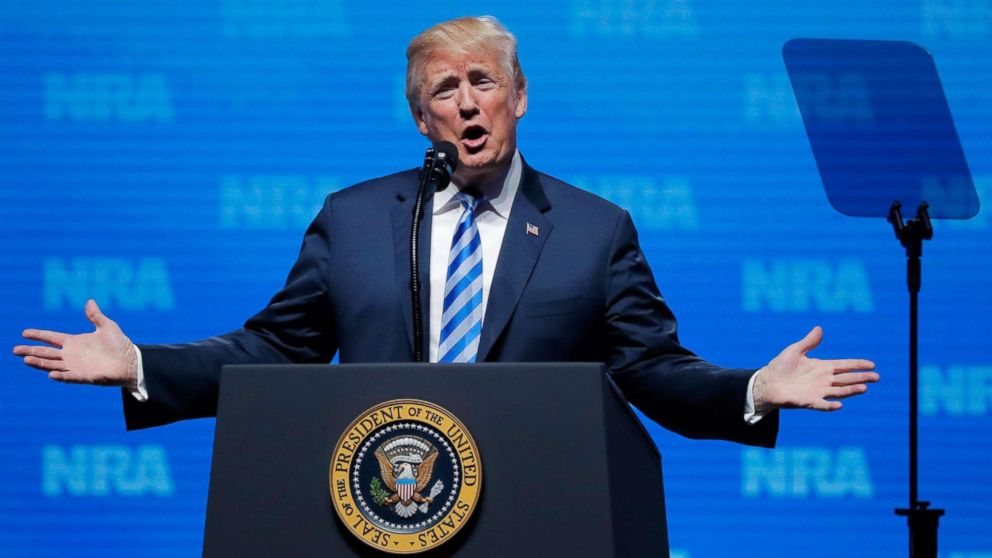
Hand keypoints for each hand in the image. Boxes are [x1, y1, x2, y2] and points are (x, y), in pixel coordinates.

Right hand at [13, 299, 137, 387]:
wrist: (131, 361)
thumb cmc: (120, 345)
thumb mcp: (107, 326)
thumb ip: (95, 316)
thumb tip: (89, 301)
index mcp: (74, 342)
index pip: (52, 338)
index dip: (39, 335)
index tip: (24, 332)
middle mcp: (72, 355)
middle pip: (47, 353)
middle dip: (31, 350)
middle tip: (15, 350)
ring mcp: (77, 366)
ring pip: (53, 365)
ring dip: (40, 363)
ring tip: (26, 359)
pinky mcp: (85, 376)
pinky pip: (70, 377)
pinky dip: (61, 375)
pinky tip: (51, 374)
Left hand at [753, 326, 877, 412]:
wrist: (767, 382)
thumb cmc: (780, 366)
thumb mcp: (795, 351)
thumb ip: (808, 342)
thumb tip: (819, 328)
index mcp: (822, 367)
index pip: (844, 365)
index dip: (857, 365)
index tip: (872, 365)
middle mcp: (823, 380)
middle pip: (846, 379)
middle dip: (861, 378)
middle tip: (876, 377)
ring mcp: (817, 391)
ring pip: (839, 391)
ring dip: (851, 391)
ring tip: (864, 388)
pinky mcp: (808, 401)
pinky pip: (822, 404)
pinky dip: (830, 405)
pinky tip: (839, 404)